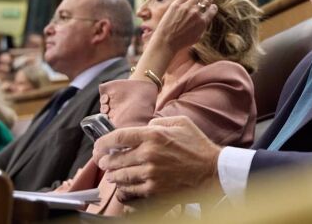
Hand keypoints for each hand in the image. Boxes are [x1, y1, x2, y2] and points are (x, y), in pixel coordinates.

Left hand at [94, 116, 221, 201]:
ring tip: (111, 173)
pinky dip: (123, 188)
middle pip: (115, 158)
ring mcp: (150, 173)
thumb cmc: (198, 145)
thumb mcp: (180, 122)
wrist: (212, 170)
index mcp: (153, 135)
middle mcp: (148, 154)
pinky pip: (131, 190)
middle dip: (105, 160)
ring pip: (120, 175)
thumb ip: (158, 122)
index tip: (99, 145)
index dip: (103, 142)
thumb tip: (145, 127)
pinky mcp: (154, 189)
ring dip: (113, 175)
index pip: (118, 137)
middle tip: (103, 161)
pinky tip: (123, 185)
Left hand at [149, 0, 216, 53]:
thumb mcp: (197, 37)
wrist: (166, 41)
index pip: (213, 9)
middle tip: (204, 2)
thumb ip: (203, 26)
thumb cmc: (181, 42)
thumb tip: (205, 18)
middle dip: (207, 0)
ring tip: (194, 0)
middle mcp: (196, 13)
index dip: (212, 7)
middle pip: (207, 0)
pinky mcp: (177, 4)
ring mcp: (186, 8)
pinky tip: (186, 0)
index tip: (210, 7)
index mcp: (203, 22)